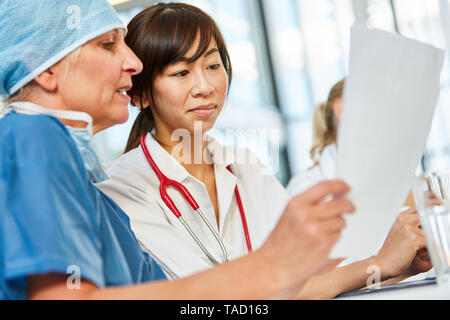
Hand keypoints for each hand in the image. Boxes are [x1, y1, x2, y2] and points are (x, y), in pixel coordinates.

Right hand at [261, 180, 354, 296]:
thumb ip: (307, 205)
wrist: (273, 266)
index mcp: (296, 204)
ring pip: (341, 220)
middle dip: (348, 205)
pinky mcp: (324, 245)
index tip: (346, 187)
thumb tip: (331, 197)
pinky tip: (325, 241)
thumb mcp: (288, 215)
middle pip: (339, 203)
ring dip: (339, 224)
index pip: (325, 186)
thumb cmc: (279, 244)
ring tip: (328, 230)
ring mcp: (316, 230)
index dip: (339, 185)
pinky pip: (339, 235)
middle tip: (350, 208)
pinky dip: (336, 237)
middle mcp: (306, 215)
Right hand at [375, 208, 431, 277]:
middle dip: (430, 227)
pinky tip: (418, 252)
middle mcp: (403, 221)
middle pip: (426, 217)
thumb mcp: (398, 234)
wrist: (382, 263)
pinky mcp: (413, 239)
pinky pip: (429, 242)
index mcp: (399, 218)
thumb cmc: (390, 251)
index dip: (426, 214)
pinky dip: (427, 248)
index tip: (429, 219)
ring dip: (428, 241)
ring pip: (429, 232)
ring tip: (419, 248)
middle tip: (425, 237)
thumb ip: (410, 226)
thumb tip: (425, 225)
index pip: (418, 209)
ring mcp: (408, 229)